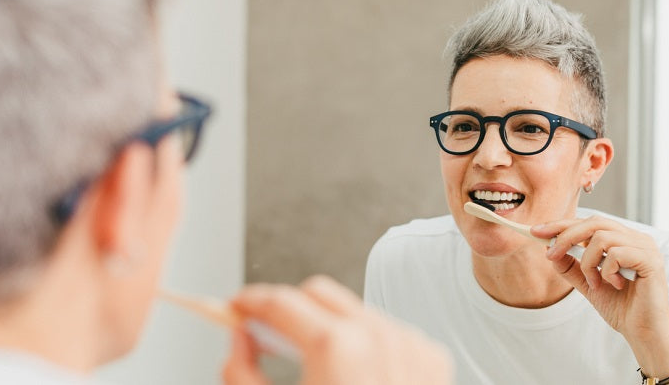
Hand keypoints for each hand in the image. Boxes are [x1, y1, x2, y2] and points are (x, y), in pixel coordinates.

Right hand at [221, 275, 452, 384]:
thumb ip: (242, 373)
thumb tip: (238, 343)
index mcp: (336, 347)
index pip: (279, 301)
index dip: (250, 301)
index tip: (238, 308)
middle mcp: (378, 336)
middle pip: (317, 294)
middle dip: (289, 308)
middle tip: (267, 332)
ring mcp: (409, 345)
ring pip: (355, 310)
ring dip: (328, 325)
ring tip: (315, 363)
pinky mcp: (431, 360)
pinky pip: (388, 333)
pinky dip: (366, 343)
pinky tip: (355, 375)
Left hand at [531, 216, 668, 378]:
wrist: (642, 332)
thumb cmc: (621, 308)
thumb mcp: (588, 283)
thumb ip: (571, 266)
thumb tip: (549, 248)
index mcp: (624, 240)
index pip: (590, 223)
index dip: (562, 225)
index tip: (537, 232)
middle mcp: (636, 239)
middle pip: (594, 223)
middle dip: (566, 237)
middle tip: (550, 254)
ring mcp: (645, 248)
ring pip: (601, 237)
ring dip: (588, 262)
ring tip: (594, 282)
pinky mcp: (650, 260)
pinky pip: (616, 253)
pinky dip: (607, 270)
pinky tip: (615, 285)